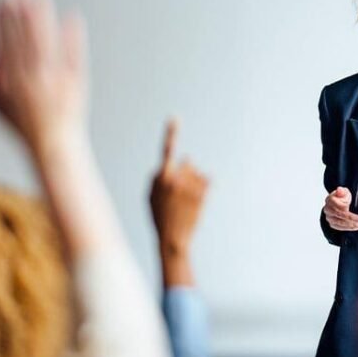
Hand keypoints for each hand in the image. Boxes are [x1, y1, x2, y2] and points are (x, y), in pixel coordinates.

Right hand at [0, 0, 87, 155]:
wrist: (55, 145)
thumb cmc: (24, 126)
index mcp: (11, 81)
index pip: (3, 42)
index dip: (1, 18)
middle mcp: (31, 78)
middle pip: (23, 37)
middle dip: (19, 9)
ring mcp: (55, 80)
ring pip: (46, 42)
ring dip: (42, 16)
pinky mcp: (76, 82)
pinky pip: (75, 55)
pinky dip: (73, 36)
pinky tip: (72, 16)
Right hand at [149, 119, 207, 285]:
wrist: (173, 238)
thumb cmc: (159, 217)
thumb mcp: (150, 197)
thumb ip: (157, 179)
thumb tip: (168, 166)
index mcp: (162, 178)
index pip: (167, 151)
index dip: (170, 134)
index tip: (174, 118)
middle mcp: (178, 179)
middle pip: (188, 163)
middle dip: (186, 171)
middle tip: (180, 189)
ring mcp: (192, 186)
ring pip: (198, 172)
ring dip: (195, 181)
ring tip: (186, 199)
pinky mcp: (203, 194)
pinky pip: (208, 181)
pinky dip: (204, 187)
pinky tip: (196, 200)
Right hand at [323, 187, 357, 230]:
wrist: (337, 204)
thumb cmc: (341, 197)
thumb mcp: (344, 191)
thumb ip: (342, 191)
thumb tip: (339, 190)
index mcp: (330, 200)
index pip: (337, 205)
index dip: (344, 208)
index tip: (351, 208)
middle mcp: (328, 210)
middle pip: (339, 216)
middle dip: (351, 219)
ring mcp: (330, 218)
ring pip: (340, 223)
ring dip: (352, 225)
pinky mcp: (332, 224)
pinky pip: (341, 228)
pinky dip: (349, 228)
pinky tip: (357, 227)